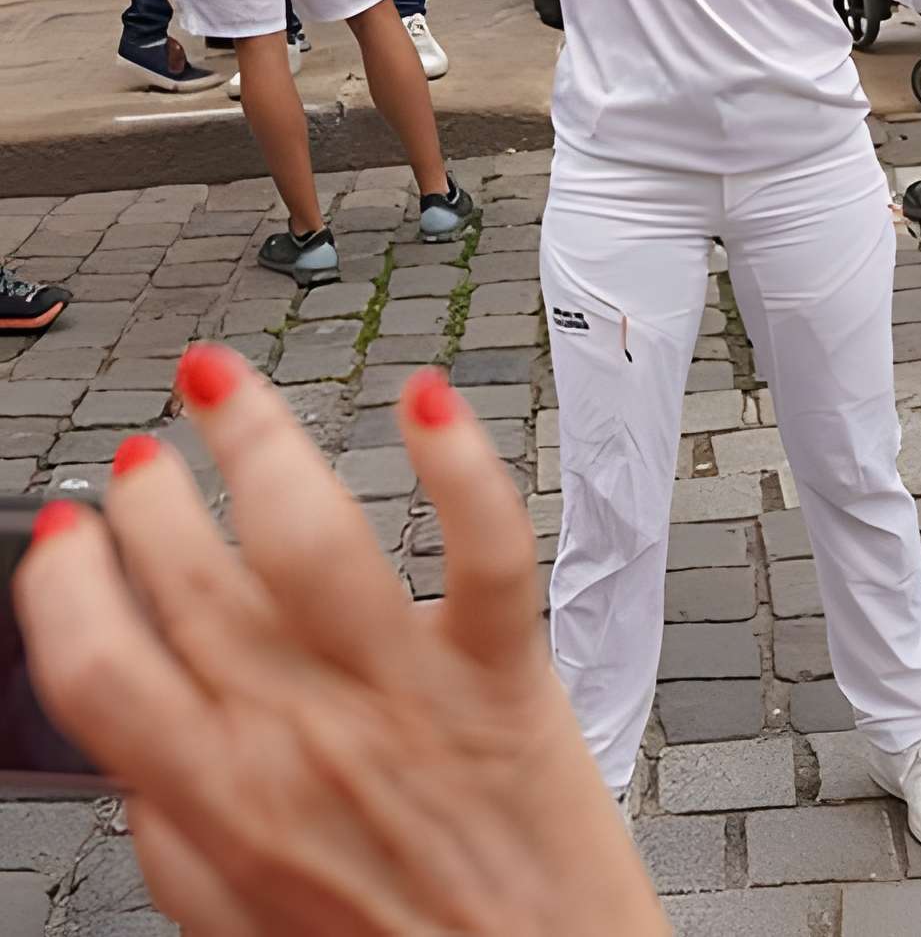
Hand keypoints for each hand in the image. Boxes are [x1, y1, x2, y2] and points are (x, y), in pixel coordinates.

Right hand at [14, 348, 666, 935]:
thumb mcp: (247, 926)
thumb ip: (184, 845)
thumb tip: (142, 766)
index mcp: (221, 805)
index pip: (95, 671)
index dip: (63, 587)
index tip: (63, 532)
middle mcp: (297, 740)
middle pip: (192, 583)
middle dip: (156, 496)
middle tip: (148, 450)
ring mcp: (404, 700)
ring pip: (310, 539)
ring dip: (257, 440)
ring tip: (222, 387)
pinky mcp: (507, 676)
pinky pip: (484, 551)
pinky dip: (459, 463)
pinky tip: (427, 396)